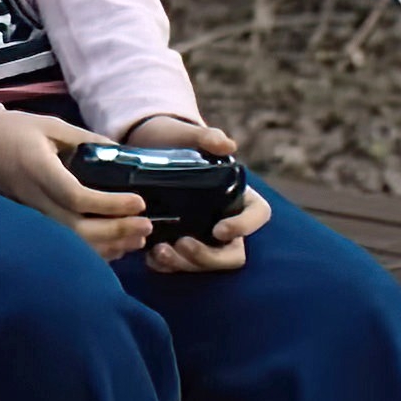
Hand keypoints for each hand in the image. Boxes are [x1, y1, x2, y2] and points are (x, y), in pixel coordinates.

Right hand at [0, 109, 150, 260]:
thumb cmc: (13, 131)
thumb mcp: (51, 126)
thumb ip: (87, 141)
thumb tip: (125, 155)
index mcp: (38, 170)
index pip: (77, 197)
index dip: (111, 204)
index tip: (139, 201)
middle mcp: (33, 199)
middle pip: (77, 230)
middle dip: (116, 231)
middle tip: (147, 225)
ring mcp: (29, 216)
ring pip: (71, 244)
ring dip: (108, 245)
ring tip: (137, 238)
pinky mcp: (30, 224)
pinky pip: (64, 245)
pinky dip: (92, 251)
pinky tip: (114, 245)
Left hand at [118, 116, 271, 273]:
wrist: (144, 147)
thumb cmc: (175, 139)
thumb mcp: (188, 135)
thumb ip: (208, 137)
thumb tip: (226, 145)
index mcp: (238, 195)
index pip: (257, 215)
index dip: (244, 227)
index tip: (219, 230)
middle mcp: (226, 220)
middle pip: (232, 253)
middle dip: (209, 257)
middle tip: (182, 244)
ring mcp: (203, 236)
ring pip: (206, 263)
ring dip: (185, 264)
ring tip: (159, 252)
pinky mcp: (179, 243)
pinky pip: (180, 264)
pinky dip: (166, 265)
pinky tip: (149, 257)